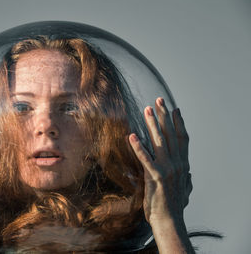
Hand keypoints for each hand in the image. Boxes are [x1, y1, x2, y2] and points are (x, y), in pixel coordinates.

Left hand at [129, 97, 191, 224]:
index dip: (178, 123)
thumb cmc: (173, 205)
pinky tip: (131, 136)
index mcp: (183, 165)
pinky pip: (145, 158)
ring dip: (152, 124)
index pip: (182, 139)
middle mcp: (177, 164)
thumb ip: (186, 178)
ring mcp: (167, 169)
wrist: (169, 220)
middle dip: (164, 116)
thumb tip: (189, 174)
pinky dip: (138, 147)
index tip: (175, 109)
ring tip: (147, 110)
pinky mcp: (155, 177)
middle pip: (171, 134)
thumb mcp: (183, 189)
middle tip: (158, 100)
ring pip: (159, 141)